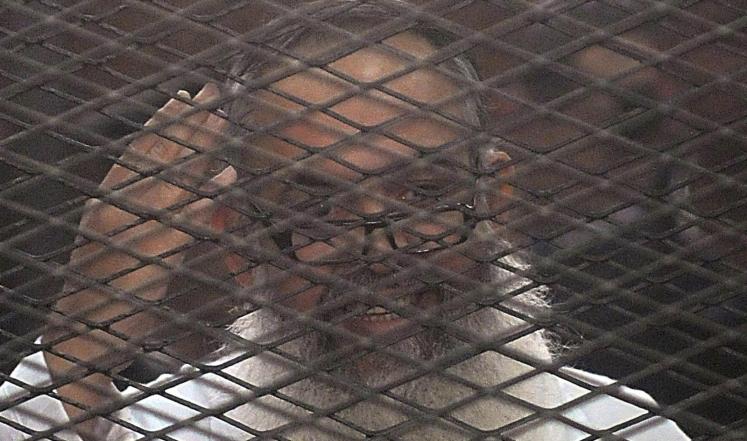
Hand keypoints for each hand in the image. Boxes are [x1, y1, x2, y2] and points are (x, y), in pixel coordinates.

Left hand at [43, 83, 233, 439]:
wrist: (72, 323)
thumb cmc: (108, 339)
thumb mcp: (105, 374)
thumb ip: (98, 411)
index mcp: (124, 269)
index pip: (164, 234)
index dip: (195, 207)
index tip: (227, 178)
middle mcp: (118, 230)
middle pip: (162, 186)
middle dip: (195, 149)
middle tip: (226, 114)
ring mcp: (113, 207)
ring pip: (149, 162)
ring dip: (179, 128)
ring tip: (206, 98)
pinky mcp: (113, 195)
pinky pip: (135, 155)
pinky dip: (155, 128)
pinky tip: (172, 106)